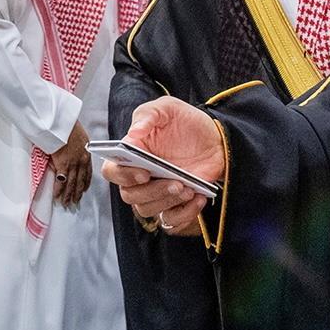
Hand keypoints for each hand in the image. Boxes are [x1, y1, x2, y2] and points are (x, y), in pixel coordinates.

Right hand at [49, 122, 91, 207]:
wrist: (62, 122)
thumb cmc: (67, 125)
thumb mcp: (79, 137)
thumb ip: (77, 148)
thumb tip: (69, 156)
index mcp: (86, 153)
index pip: (88, 172)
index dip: (85, 182)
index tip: (84, 190)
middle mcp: (82, 160)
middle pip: (80, 180)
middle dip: (77, 192)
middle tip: (75, 202)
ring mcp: (73, 163)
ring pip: (72, 183)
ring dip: (69, 195)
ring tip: (66, 203)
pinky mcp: (63, 164)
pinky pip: (61, 181)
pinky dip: (59, 190)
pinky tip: (57, 197)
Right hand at [103, 97, 224, 234]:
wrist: (217, 138)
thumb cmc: (187, 123)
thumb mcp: (167, 108)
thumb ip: (147, 115)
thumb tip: (132, 134)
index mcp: (131, 154)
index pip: (112, 171)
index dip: (123, 175)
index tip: (144, 172)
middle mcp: (139, 177)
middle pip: (130, 196)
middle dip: (152, 191)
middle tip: (176, 183)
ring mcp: (157, 192)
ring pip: (148, 210)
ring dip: (168, 202)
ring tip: (188, 189)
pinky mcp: (175, 203)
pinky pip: (171, 221)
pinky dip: (184, 214)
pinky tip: (198, 198)